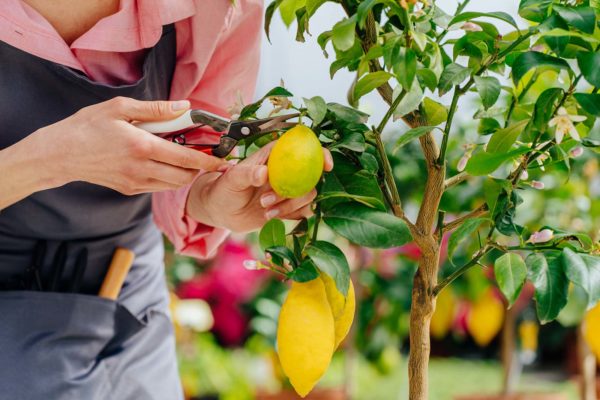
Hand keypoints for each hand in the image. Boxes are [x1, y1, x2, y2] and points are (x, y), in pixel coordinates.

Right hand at [27, 97, 225, 194]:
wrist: (60, 154)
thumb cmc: (88, 126)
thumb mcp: (120, 108)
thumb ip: (156, 109)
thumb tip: (184, 106)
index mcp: (142, 147)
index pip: (186, 158)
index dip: (208, 160)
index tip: (223, 159)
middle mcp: (141, 170)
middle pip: (185, 176)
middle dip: (200, 168)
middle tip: (205, 155)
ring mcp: (135, 183)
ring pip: (173, 185)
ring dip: (185, 174)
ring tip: (186, 157)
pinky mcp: (129, 190)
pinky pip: (158, 187)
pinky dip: (169, 177)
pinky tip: (165, 163)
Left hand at [186, 142, 333, 232]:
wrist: (220, 211)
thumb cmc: (224, 188)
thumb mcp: (232, 179)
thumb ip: (247, 173)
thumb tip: (264, 173)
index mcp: (275, 156)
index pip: (304, 148)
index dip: (320, 153)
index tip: (326, 166)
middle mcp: (286, 171)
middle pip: (311, 175)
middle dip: (296, 190)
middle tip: (267, 199)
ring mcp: (289, 189)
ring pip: (308, 195)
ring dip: (290, 205)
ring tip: (265, 210)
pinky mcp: (288, 207)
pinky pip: (303, 212)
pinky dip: (291, 216)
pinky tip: (271, 217)